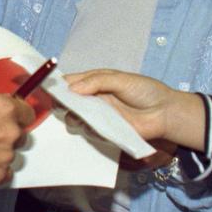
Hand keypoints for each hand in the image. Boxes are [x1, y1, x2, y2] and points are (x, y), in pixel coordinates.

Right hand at [65, 69, 183, 146]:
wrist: (164, 112)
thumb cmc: (145, 90)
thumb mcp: (120, 79)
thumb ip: (96, 81)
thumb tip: (72, 89)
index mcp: (95, 82)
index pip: (71, 82)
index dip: (59, 85)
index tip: (47, 88)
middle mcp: (94, 99)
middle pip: (69, 102)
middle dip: (61, 103)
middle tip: (59, 105)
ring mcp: (99, 116)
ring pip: (75, 118)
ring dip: (72, 117)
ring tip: (77, 116)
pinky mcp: (106, 132)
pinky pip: (89, 132)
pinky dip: (86, 129)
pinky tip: (92, 126)